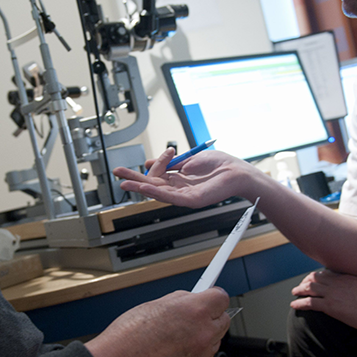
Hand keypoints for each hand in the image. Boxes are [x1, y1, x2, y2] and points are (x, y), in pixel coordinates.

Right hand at [84, 288, 231, 356]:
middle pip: (224, 319)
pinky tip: (174, 349)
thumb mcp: (155, 304)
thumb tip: (192, 299)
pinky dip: (195, 351)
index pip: (221, 297)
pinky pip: (204, 356)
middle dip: (211, 315)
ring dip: (204, 334)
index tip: (208, 295)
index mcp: (194, 311)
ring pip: (215, 339)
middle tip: (192, 315)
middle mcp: (203, 334)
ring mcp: (201, 356)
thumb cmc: (128, 337)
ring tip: (177, 335)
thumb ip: (181, 300)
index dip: (212, 295)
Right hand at [113, 148, 260, 207]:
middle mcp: (180, 189)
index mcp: (179, 179)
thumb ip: (170, 162)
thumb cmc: (221, 165)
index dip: (151, 166)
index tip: (153, 155)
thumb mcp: (190, 159)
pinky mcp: (192, 201)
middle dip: (134, 178)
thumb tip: (149, 161)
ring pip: (158, 192)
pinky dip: (157, 192)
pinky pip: (171, 197)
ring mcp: (185, 196)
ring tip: (125, 182)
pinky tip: (145, 187)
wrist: (239, 172)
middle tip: (117, 173)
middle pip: (152, 185)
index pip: (157, 175)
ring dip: (140, 186)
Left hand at [290, 270, 356, 336]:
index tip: (314, 278)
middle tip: (301, 286)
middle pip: (316, 278)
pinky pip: (309, 303)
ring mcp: (332, 293)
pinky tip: (294, 305)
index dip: (318, 275)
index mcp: (348, 275)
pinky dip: (299, 303)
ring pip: (309, 288)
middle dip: (306, 281)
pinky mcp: (330, 306)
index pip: (328, 272)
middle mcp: (337, 282)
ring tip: (295, 293)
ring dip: (300, 290)